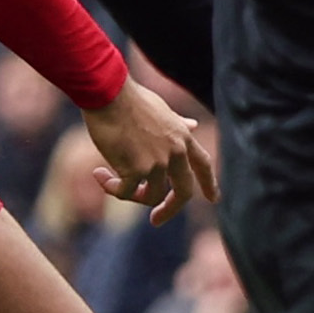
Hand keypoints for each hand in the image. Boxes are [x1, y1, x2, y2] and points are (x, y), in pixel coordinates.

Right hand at [79, 79, 215, 209]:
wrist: (109, 92)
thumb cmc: (130, 97)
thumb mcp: (162, 109)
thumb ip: (178, 123)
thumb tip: (193, 125)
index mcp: (183, 137)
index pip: (203, 164)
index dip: (210, 183)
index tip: (214, 199)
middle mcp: (175, 153)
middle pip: (184, 192)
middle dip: (170, 209)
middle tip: (156, 220)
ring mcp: (157, 162)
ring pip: (150, 196)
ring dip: (131, 196)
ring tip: (112, 183)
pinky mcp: (135, 168)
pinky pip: (124, 192)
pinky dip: (110, 188)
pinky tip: (99, 175)